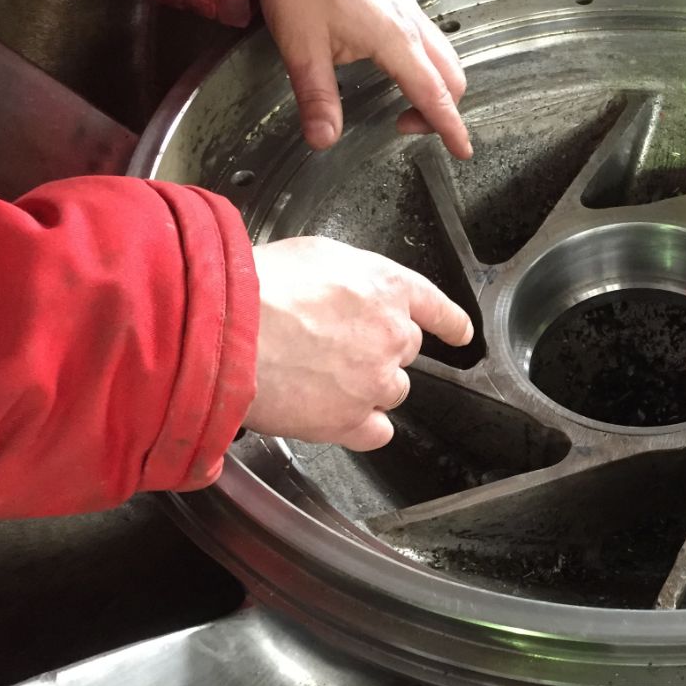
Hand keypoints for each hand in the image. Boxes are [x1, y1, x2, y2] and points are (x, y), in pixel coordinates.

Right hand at [244, 237, 473, 449]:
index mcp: (387, 287)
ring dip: (367, 385)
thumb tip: (346, 289)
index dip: (449, 322)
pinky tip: (339, 416)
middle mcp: (392, 334)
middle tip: (332, 344)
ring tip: (320, 375)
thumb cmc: (257, 286)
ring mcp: (375, 380)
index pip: (435, 306)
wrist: (225, 330)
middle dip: (377, 348)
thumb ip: (347, 277)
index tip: (460, 333)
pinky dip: (363, 425)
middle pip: (405, 349)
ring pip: (391, 389)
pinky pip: (376, 431)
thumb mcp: (313, 254)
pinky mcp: (351, 420)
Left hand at [257, 0, 472, 158]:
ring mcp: (408, 7)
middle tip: (406, 127)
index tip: (463, 151)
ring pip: (446, 56)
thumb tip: (324, 140)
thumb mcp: (301, 48)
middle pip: (452, 77)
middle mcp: (411, 23)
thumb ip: (318, 98)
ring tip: (404, 104)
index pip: (434, 94)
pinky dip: (431, 64)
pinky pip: (432, 37)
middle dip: (443, 110)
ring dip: (439, 87)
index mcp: (394, 39)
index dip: (450, 127)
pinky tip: (400, 69)